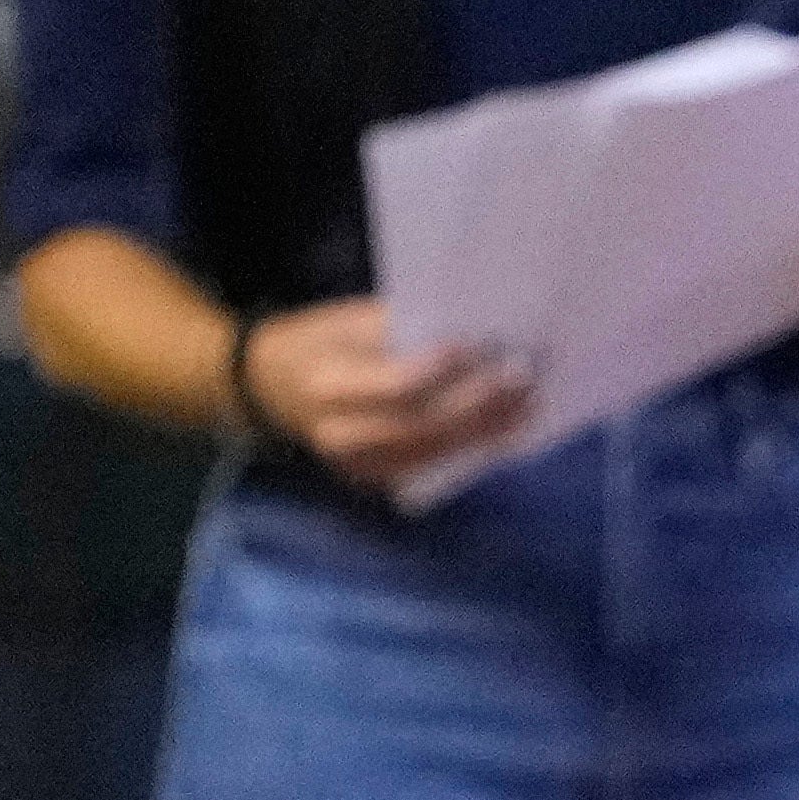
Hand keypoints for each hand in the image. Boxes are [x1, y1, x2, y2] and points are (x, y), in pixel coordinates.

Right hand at [236, 293, 531, 491]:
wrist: (270, 384)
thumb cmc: (321, 340)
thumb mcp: (348, 321)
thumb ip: (403, 329)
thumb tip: (476, 330)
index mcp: (327, 384)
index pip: (396, 387)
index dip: (442, 370)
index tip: (481, 347)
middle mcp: (337, 432)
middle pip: (421, 426)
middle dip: (478, 405)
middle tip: (523, 380)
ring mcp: (354, 464)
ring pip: (431, 451)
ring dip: (486, 431)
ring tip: (528, 407)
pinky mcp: (371, 478)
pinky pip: (428, 466)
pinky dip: (470, 448)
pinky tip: (505, 431)